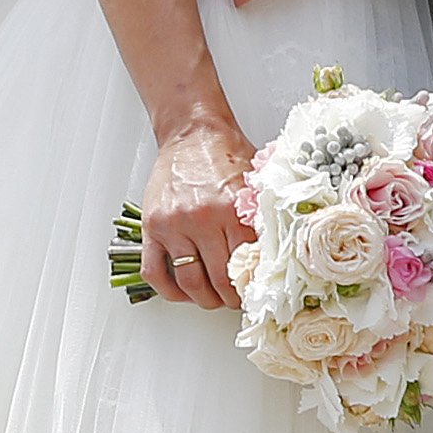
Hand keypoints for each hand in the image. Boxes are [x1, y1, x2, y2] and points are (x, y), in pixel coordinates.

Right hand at [139, 116, 256, 308]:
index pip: (247, 267)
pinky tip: (181, 292)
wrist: (192, 133)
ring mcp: (174, 225)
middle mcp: (203, 220)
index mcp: (233, 211)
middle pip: (219, 281)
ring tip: (212, 298)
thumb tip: (280, 257)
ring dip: (203, 299)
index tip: (255, 294)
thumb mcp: (256, 185)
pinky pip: (155, 272)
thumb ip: (264, 220)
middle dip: (230, 299)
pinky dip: (168, 291)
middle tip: (235, 300)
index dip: (252, 288)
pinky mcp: (152, 227)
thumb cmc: (225, 156)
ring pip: (189, 283)